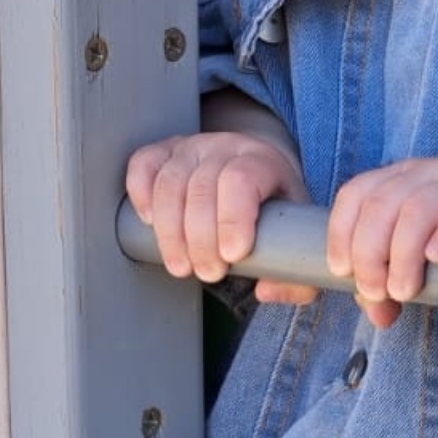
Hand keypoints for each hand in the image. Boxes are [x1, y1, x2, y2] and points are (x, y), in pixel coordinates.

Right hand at [124, 131, 316, 304]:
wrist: (255, 171)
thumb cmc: (274, 208)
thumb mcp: (296, 237)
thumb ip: (296, 274)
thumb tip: (267, 290)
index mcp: (262, 161)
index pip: (241, 180)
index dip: (233, 219)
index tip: (232, 256)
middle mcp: (224, 147)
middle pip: (201, 187)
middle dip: (200, 239)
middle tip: (208, 274)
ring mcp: (191, 147)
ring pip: (169, 183)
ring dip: (170, 232)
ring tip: (181, 266)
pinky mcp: (164, 152)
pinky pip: (143, 165)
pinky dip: (141, 194)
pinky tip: (151, 224)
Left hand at [325, 157, 437, 329]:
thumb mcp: (412, 250)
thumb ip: (387, 279)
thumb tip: (379, 313)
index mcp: (396, 180)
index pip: (355, 194)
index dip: (341, 233)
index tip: (341, 271)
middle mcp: (421, 174)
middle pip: (380, 205)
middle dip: (369, 254)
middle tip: (377, 292)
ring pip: (415, 208)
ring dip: (401, 255)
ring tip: (403, 291)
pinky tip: (437, 258)